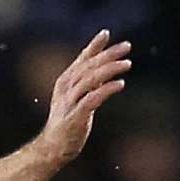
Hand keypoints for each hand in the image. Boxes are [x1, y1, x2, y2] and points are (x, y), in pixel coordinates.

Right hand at [37, 30, 132, 167]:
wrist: (53, 148)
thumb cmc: (68, 121)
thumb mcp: (78, 97)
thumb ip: (90, 81)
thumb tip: (106, 65)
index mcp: (65, 82)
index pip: (82, 59)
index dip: (94, 45)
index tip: (106, 32)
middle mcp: (66, 89)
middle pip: (88, 66)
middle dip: (108, 54)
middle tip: (127, 47)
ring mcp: (69, 103)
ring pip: (90, 79)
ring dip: (109, 69)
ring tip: (127, 63)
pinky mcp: (76, 117)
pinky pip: (92, 99)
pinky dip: (106, 89)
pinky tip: (120, 84)